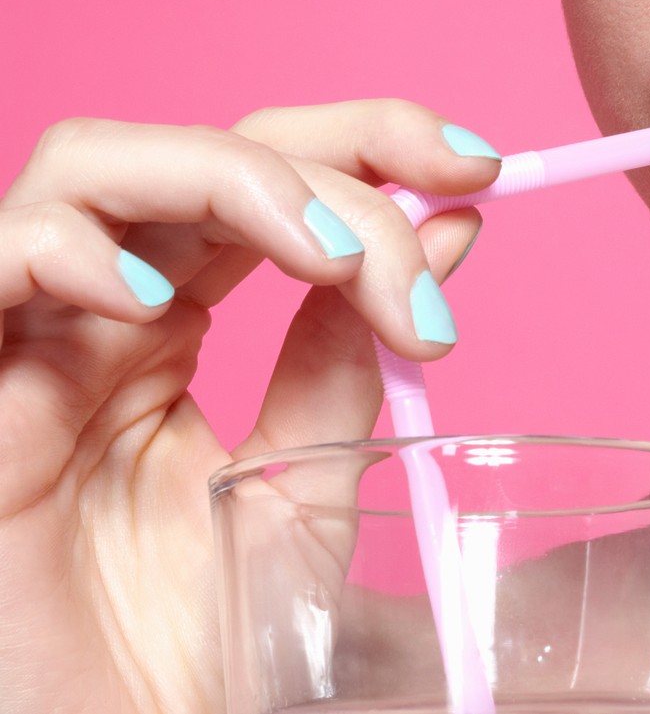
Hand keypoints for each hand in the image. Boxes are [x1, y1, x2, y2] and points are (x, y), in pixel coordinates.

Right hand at [0, 100, 499, 712]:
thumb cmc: (195, 631)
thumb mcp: (300, 478)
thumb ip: (349, 356)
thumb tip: (445, 232)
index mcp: (179, 314)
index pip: (269, 175)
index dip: (370, 144)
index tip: (480, 170)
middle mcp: (107, 305)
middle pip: (210, 149)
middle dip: (343, 160)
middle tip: (447, 205)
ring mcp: (33, 334)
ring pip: (98, 164)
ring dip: (241, 183)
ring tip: (336, 262)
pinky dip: (78, 250)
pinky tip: (165, 305)